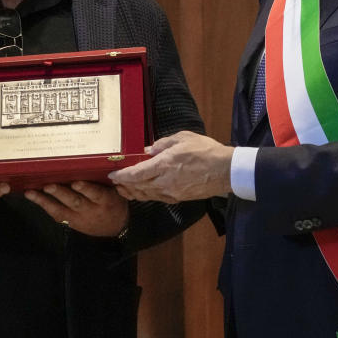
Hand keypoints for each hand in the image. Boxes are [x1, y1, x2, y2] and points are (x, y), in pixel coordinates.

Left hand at [25, 180, 128, 237]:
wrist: (115, 227)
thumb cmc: (114, 202)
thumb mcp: (117, 191)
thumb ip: (108, 180)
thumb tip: (100, 159)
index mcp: (105, 200)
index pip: (96, 194)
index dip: (86, 189)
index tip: (76, 182)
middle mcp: (91, 210)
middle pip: (75, 202)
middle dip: (61, 193)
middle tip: (48, 185)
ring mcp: (79, 218)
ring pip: (61, 210)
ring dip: (45, 201)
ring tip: (32, 192)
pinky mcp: (70, 222)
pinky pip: (56, 214)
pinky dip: (44, 205)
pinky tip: (33, 197)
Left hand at [109, 131, 232, 202]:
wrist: (225, 171)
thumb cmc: (205, 151)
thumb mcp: (183, 138)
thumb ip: (163, 144)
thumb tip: (149, 150)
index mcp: (164, 165)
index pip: (136, 174)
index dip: (121, 176)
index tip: (112, 175)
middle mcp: (164, 182)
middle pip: (138, 187)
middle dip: (125, 185)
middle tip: (115, 182)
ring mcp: (171, 192)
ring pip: (146, 195)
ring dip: (134, 192)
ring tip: (125, 189)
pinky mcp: (178, 198)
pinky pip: (157, 198)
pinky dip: (147, 195)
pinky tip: (145, 192)